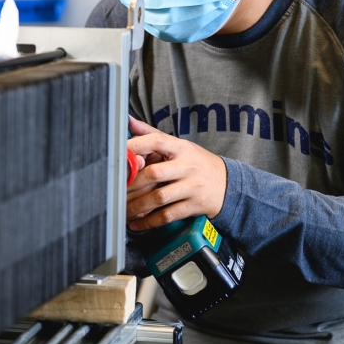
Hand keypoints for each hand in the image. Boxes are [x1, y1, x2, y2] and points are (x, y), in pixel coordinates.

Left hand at [126, 116, 227, 230]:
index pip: (157, 141)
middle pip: (154, 173)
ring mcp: (192, 187)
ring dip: (136, 205)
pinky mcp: (194, 206)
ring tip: (122, 209)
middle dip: (131, 183)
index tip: (117, 153)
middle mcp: (187, 166)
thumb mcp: (179, 146)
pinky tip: (136, 223)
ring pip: (159, 197)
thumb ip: (152, 134)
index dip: (135, 146)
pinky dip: (149, 222)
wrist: (228, 184)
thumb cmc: (196, 163)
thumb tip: (127, 121)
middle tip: (115, 189)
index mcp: (181, 148)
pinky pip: (167, 215)